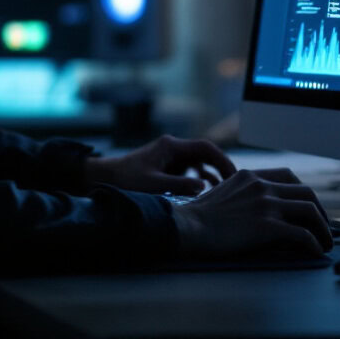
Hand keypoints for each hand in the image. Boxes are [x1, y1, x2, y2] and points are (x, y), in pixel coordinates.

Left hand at [83, 135, 235, 195]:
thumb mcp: (153, 185)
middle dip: (221, 168)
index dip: (222, 160)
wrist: (105, 178)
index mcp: (171, 146)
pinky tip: (205, 194)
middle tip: (234, 185)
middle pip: (206, 154)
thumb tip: (205, 187)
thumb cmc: (126, 180)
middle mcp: (173, 148)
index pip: (206, 148)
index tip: (233, 175)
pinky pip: (190, 172)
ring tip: (223, 192)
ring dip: (211, 176)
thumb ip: (179, 186)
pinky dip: (199, 181)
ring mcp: (171, 158)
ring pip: (199, 164)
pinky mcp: (168, 167)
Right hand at [170, 168, 331, 257]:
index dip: (303, 193)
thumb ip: (242, 195)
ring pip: (310, 211)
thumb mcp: (221, 194)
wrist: (185, 227)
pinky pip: (302, 235)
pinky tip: (315, 252)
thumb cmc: (196, 218)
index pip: (289, 177)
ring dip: (323, 229)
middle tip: (322, 227)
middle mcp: (261, 186)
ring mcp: (266, 205)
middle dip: (320, 211)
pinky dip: (313, 244)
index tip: (308, 207)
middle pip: (306, 193)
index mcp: (250, 177)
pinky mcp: (267, 227)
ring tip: (324, 242)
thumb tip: (257, 212)